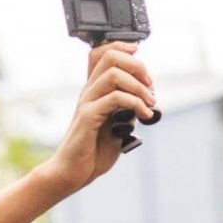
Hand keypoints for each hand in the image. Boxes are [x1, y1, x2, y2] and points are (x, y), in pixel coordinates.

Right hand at [45, 41, 156, 192]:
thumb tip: (147, 100)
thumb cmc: (91, 152)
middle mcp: (89, 92)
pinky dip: (136, 104)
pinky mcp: (88, 117)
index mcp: (94, 91)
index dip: (123, 49)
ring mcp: (87, 103)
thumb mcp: (117, 126)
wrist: (72, 172)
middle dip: (138, 66)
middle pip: (110, 56)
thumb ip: (128, 111)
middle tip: (150, 87)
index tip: (142, 68)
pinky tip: (144, 117)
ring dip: (139, 86)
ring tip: (150, 103)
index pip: (102, 53)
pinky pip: (115, 98)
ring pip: (114, 73)